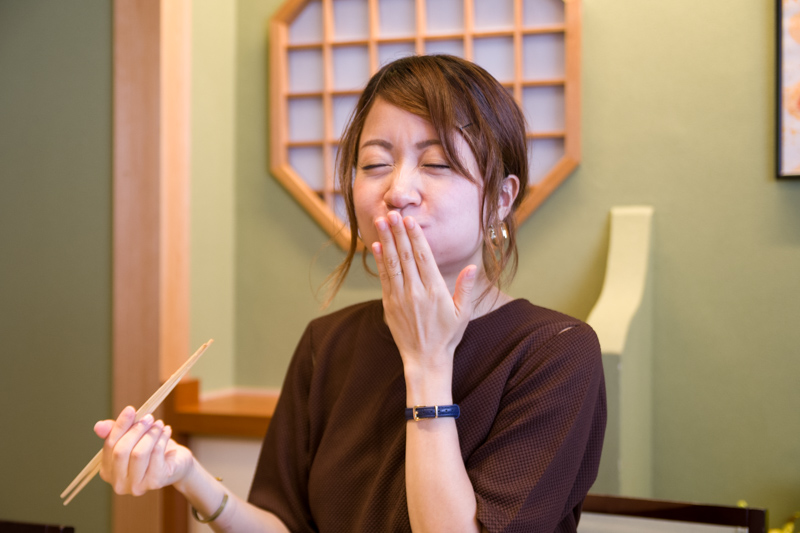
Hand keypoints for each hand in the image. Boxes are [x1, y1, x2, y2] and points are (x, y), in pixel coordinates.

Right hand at [95, 406, 193, 495]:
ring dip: (150, 434)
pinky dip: (162, 438)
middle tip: (149, 417)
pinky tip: (166, 431)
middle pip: (121, 451)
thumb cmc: (151, 450)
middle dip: (136, 430)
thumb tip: (98, 426)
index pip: (109, 445)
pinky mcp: (155, 482)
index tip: (130, 409)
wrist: (177, 464)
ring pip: (139, 453)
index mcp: (107, 471)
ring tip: (158, 424)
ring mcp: (136, 486)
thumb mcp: (133, 438)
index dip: (120, 426)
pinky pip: (156, 454)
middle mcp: (118, 483)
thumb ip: (115, 432)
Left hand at [372, 211, 477, 387]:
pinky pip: (384, 278)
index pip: (423, 257)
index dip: (415, 236)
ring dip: (386, 240)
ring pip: (392, 263)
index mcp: (434, 290)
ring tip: (381, 222)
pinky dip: (380, 261)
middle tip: (392, 212)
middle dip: (398, 232)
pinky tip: (377, 246)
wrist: (426, 359)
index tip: (410, 220)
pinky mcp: (389, 305)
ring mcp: (400, 298)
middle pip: (404, 255)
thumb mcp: (463, 313)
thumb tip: (472, 266)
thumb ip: (466, 288)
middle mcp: (415, 291)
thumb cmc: (447, 336)